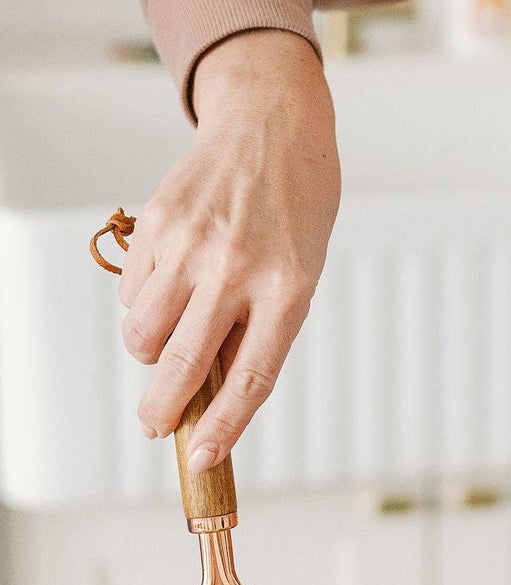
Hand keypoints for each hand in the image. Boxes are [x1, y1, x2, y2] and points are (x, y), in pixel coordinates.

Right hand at [117, 30, 340, 469]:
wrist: (272, 128)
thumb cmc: (295, 211)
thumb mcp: (302, 271)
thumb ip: (262, 328)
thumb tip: (214, 391)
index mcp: (288, 289)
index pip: (251, 377)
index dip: (224, 425)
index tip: (204, 456)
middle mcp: (237, 270)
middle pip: (184, 365)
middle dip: (163, 410)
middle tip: (156, 425)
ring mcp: (192, 246)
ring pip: (143, 334)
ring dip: (148, 353)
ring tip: (171, 336)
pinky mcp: (158, 224)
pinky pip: (133, 292)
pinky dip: (143, 303)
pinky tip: (172, 280)